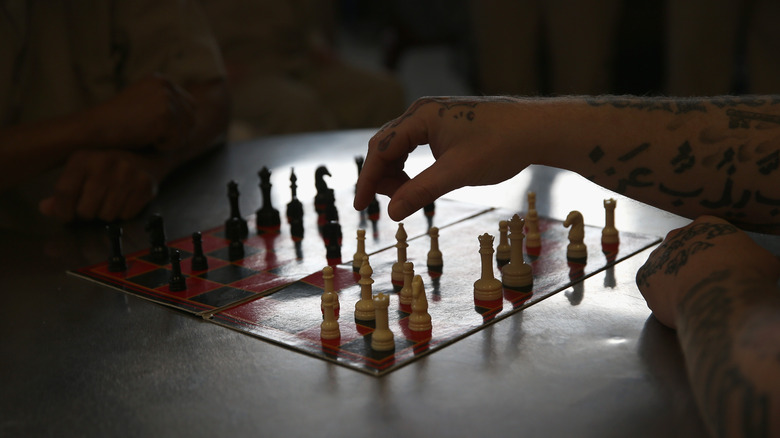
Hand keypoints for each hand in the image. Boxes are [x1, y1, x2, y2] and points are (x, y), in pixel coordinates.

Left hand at [38, 150, 158, 221]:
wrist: (145, 155)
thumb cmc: (106, 167)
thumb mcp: (80, 171)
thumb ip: (62, 191)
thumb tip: (45, 209)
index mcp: (83, 157)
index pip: (65, 192)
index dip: (63, 210)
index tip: (66, 216)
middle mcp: (105, 162)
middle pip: (85, 209)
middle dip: (87, 213)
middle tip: (92, 205)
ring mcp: (127, 174)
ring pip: (106, 215)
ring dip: (105, 213)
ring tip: (109, 200)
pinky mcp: (145, 185)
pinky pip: (126, 215)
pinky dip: (123, 213)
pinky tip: (124, 199)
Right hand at [89, 74, 195, 151]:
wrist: (92, 129)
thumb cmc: (116, 123)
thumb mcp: (142, 104)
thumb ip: (163, 104)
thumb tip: (193, 115)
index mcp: (160, 79)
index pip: (189, 106)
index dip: (176, 124)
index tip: (154, 128)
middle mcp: (165, 84)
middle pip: (191, 118)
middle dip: (174, 132)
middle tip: (147, 132)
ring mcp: (166, 98)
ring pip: (186, 131)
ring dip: (168, 140)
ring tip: (143, 134)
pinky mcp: (165, 115)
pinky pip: (178, 141)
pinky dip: (163, 146)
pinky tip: (143, 138)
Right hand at [354, 96, 536, 220]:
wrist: (536, 129)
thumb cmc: (500, 145)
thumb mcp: (457, 173)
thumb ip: (421, 191)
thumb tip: (392, 212)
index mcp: (419, 117)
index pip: (380, 150)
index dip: (368, 180)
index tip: (359, 206)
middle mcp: (422, 112)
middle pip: (385, 146)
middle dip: (382, 177)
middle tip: (389, 205)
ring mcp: (434, 117)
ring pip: (400, 146)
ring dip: (396, 173)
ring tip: (407, 196)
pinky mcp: (446, 124)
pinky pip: (415, 145)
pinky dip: (411, 166)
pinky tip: (419, 182)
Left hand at [636, 216, 779, 327]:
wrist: (720, 295)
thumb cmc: (748, 275)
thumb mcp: (767, 263)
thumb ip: (764, 260)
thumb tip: (773, 265)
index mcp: (707, 224)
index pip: (708, 236)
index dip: (716, 256)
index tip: (723, 270)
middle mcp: (676, 235)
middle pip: (683, 250)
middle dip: (693, 267)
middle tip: (706, 287)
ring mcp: (657, 256)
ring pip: (665, 269)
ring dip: (675, 282)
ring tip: (692, 300)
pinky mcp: (644, 277)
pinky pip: (652, 289)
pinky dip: (662, 298)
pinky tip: (677, 308)